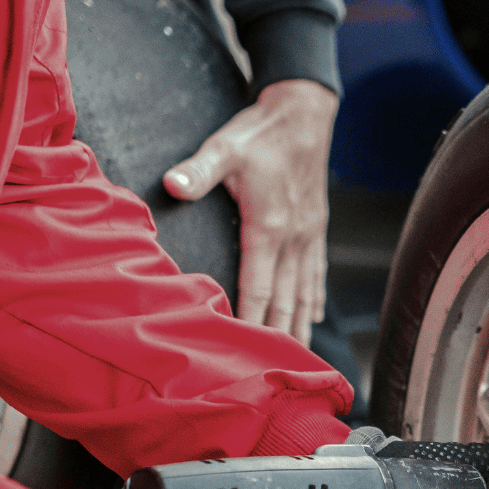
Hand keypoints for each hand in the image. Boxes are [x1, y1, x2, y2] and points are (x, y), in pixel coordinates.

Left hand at [163, 79, 338, 344]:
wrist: (304, 112)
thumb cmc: (260, 132)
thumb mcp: (224, 147)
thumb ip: (198, 170)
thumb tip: (172, 185)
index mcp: (269, 227)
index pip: (259, 288)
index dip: (253, 323)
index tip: (249, 355)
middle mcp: (293, 239)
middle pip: (285, 302)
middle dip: (281, 341)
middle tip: (279, 375)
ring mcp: (308, 236)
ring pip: (304, 294)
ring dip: (301, 328)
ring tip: (300, 360)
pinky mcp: (315, 229)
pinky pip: (316, 274)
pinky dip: (314, 300)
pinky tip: (313, 317)